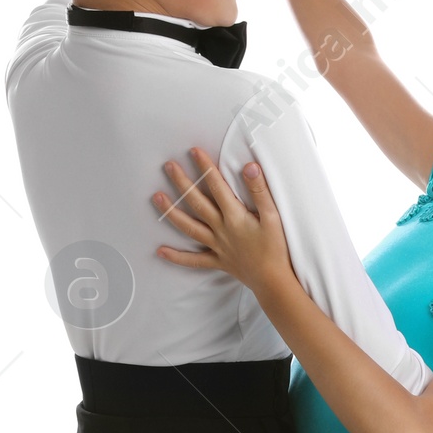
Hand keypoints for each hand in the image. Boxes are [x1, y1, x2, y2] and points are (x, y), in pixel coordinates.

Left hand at [152, 146, 295, 299]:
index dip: (204, 167)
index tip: (193, 151)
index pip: (216, 186)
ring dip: (171, 212)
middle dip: (182, 183)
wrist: (274, 281)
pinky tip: (160, 251)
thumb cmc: (276, 249)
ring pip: (189, 228)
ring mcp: (216, 246)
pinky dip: (176, 257)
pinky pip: (193, 260)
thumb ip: (260, 191)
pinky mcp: (217, 261)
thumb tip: (249, 167)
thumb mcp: (273, 217)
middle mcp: (221, 229)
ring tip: (156, 197)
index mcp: (234, 217)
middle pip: (196, 203)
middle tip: (168, 166)